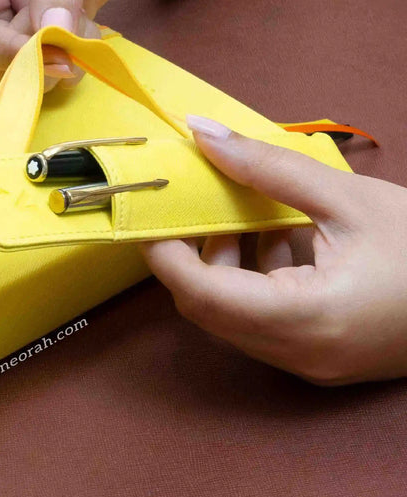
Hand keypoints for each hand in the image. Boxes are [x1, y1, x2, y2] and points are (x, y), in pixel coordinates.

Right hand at [0, 0, 137, 84]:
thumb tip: (51, 36)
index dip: (5, 52)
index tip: (54, 54)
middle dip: (40, 54)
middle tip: (78, 25)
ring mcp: (2, 27)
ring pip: (20, 72)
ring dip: (60, 56)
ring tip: (83, 16)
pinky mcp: (31, 40)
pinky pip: (45, 70)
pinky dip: (71, 58)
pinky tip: (86, 25)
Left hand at [142, 115, 406, 385]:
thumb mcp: (346, 198)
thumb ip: (266, 166)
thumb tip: (203, 133)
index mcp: (305, 319)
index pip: (200, 294)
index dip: (162, 251)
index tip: (149, 211)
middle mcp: (299, 353)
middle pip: (208, 307)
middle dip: (193, 252)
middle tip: (196, 204)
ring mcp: (309, 363)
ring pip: (232, 315)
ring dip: (226, 263)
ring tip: (247, 215)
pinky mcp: (318, 356)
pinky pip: (261, 320)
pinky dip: (254, 278)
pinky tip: (280, 238)